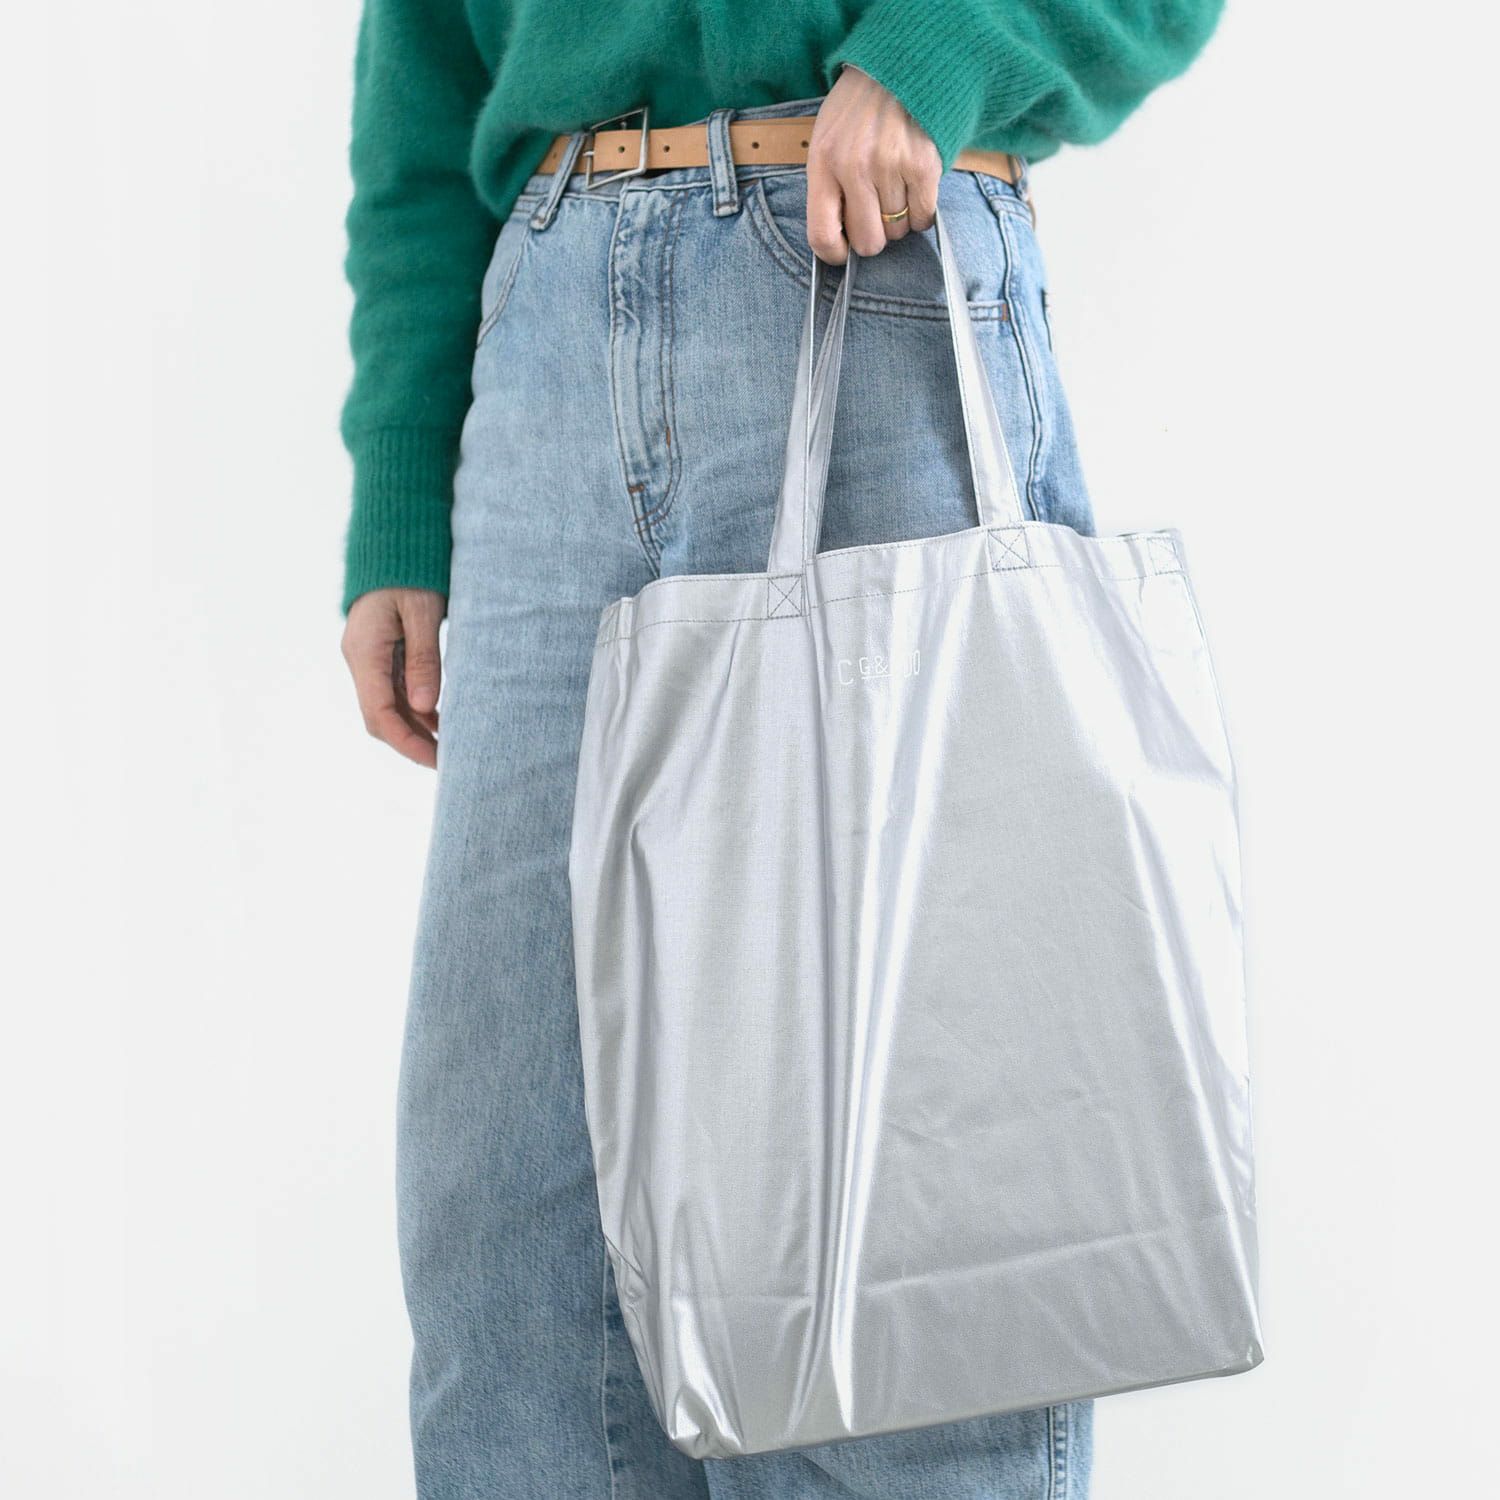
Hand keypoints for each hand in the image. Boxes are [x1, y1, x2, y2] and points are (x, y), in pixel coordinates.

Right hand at [341, 587, 445, 767]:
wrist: (394, 543)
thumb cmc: (410, 571)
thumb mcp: (422, 612)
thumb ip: (423, 659)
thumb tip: (423, 707)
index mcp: (364, 652)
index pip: (378, 712)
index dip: (406, 741)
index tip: (436, 759)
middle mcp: (360, 659)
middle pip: (379, 716)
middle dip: (411, 742)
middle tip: (448, 760)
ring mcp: (368, 658)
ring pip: (388, 707)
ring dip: (415, 729)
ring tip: (449, 745)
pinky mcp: (381, 654)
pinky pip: (395, 691)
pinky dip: (416, 709)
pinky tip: (440, 720)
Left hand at [806, 64, 941, 264]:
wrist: (898, 65)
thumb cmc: (857, 111)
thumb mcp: (827, 141)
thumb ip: (828, 187)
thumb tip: (840, 241)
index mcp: (823, 162)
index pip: (821, 235)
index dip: (833, 254)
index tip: (842, 252)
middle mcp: (854, 166)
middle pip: (867, 242)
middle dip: (873, 236)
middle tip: (876, 213)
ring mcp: (890, 165)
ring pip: (897, 232)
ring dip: (899, 219)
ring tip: (895, 187)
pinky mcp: (923, 164)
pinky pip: (923, 217)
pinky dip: (921, 212)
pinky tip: (915, 188)